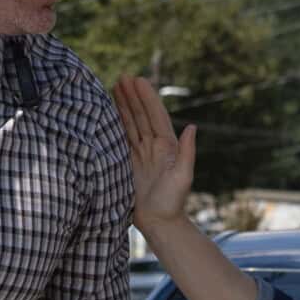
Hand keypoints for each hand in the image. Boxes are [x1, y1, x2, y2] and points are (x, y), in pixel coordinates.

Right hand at [111, 76, 196, 230]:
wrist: (159, 222)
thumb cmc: (173, 202)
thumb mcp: (183, 176)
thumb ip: (187, 152)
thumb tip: (192, 127)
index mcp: (167, 146)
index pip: (155, 116)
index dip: (147, 97)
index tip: (138, 80)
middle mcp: (154, 146)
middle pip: (142, 115)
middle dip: (133, 96)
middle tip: (123, 76)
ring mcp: (140, 154)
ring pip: (130, 124)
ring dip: (123, 106)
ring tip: (114, 86)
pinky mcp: (127, 163)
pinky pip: (121, 139)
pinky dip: (115, 124)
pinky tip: (107, 112)